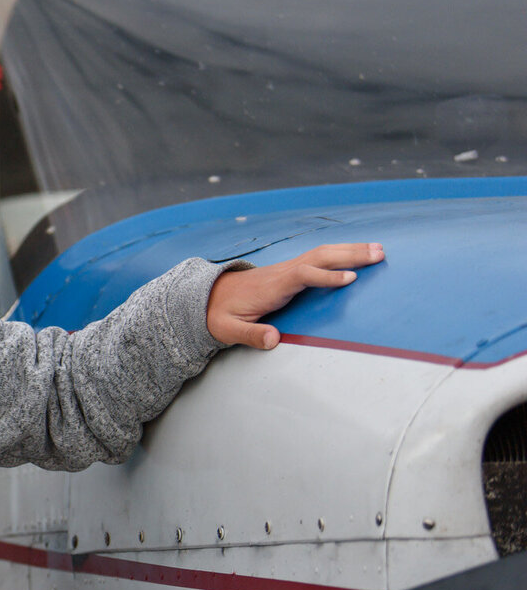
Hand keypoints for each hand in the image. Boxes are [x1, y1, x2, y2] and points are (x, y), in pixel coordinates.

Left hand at [206, 243, 383, 348]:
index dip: (326, 276)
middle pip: (319, 257)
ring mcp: (287, 269)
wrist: (209, 297)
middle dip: (350, 254)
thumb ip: (251, 335)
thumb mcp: (228, 330)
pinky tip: (359, 253)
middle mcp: (282, 273)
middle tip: (379, 254)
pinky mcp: (291, 270)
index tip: (350, 278)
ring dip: (350, 250)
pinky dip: (340, 253)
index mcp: (270, 287)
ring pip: (321, 253)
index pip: (302, 275)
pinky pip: (319, 258)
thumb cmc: (220, 314)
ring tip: (380, 249)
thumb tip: (274, 340)